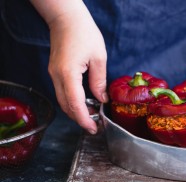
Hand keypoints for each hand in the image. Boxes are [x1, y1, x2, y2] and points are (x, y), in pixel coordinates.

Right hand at [31, 0, 107, 133]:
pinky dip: (73, 101)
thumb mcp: (99, 58)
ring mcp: (53, 74)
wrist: (66, 18)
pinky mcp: (55, 72)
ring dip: (76, 111)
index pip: (75, 104)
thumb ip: (99, 81)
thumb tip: (101, 99)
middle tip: (96, 126)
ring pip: (63, 101)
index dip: (85, 119)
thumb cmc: (84, 33)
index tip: (94, 128)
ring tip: (93, 115)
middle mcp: (57, 76)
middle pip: (66, 106)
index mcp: (68, 74)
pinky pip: (63, 92)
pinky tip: (85, 102)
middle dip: (80, 119)